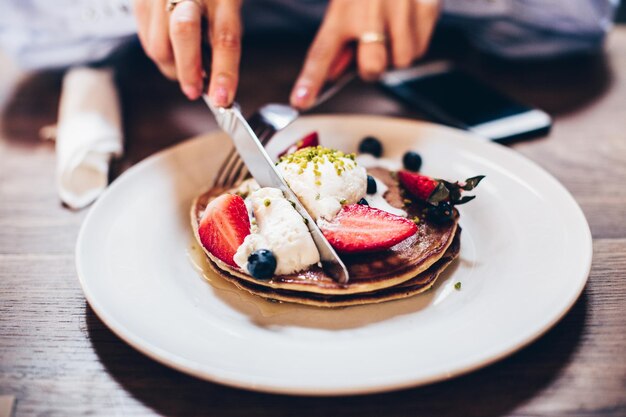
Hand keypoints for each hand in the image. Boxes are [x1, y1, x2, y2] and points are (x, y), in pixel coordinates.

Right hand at [134, 0, 241, 104]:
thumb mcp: (226, 8)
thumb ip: (222, 41)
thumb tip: (217, 84)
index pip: (225, 37)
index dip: (224, 72)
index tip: (222, 99)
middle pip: (184, 32)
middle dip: (188, 70)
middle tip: (195, 90)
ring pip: (159, 44)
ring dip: (173, 66)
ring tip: (186, 65)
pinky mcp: (140, 0)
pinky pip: (146, 40)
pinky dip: (161, 54)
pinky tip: (172, 48)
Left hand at [290, 0, 439, 108]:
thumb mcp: (345, 3)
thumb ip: (340, 40)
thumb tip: (335, 74)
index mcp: (343, 8)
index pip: (322, 52)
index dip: (311, 80)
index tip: (301, 101)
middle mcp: (371, 9)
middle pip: (372, 67)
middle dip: (372, 67)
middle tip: (372, 49)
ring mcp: (402, 9)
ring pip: (401, 61)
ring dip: (395, 54)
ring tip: (392, 29)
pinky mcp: (428, 8)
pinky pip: (421, 48)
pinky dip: (413, 42)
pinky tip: (406, 21)